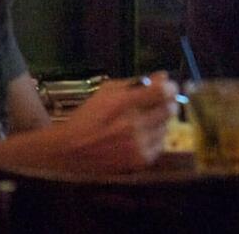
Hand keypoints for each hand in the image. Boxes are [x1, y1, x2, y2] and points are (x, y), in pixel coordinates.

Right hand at [59, 72, 178, 171]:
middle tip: (157, 103)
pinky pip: (160, 144)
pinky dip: (154, 138)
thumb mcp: (107, 91)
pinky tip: (139, 136)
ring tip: (142, 122)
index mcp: (124, 104)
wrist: (69, 149)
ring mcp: (137, 146)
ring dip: (159, 122)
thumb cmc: (88, 116)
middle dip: (167, 103)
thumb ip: (137, 83)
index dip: (169, 87)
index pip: (163, 92)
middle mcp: (133, 126)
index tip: (167, 87)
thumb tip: (163, 76)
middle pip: (170, 110)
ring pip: (166, 127)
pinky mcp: (138, 161)